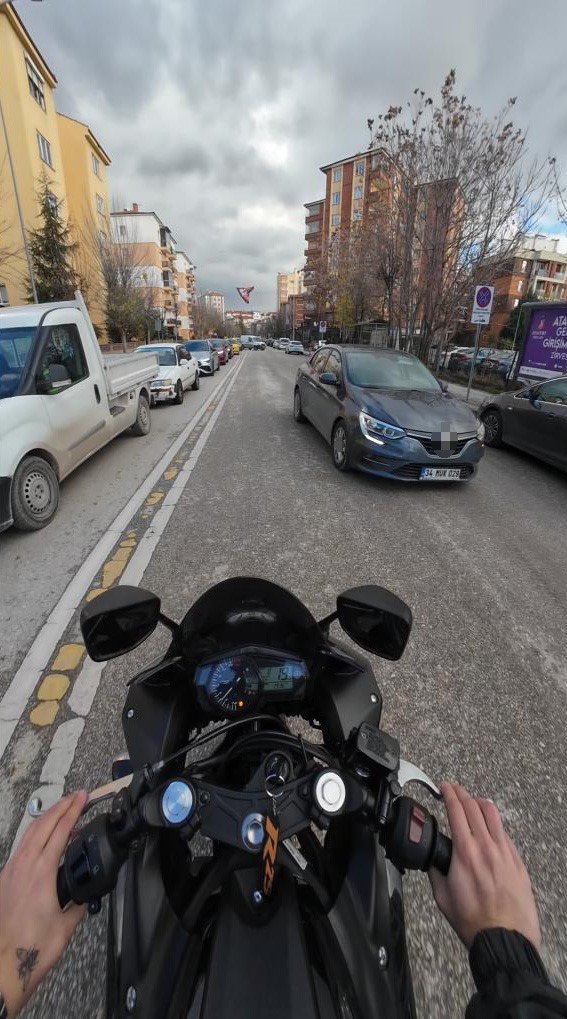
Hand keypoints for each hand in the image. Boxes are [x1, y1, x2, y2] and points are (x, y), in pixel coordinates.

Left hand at [0, 791, 86, 1016]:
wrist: (4, 966)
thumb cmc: (33, 948)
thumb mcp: (66, 925)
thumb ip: (77, 904)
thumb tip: (83, 896)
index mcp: (41, 872)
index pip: (60, 830)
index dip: (73, 810)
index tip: (84, 797)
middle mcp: (23, 866)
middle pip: (42, 824)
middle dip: (61, 806)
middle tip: (76, 796)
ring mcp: (10, 871)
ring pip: (28, 833)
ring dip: (47, 819)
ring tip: (62, 813)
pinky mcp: (4, 880)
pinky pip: (21, 848)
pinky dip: (35, 836)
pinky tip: (43, 841)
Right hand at [429, 782, 540, 950]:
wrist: (504, 938)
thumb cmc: (473, 922)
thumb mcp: (442, 897)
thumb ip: (434, 871)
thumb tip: (431, 859)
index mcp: (465, 853)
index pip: (456, 810)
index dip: (448, 793)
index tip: (444, 787)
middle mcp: (486, 847)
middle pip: (474, 806)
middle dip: (461, 793)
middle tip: (453, 790)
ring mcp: (505, 852)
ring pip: (493, 814)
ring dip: (479, 803)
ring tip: (471, 802)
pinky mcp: (517, 861)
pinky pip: (505, 833)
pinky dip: (493, 824)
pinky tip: (488, 828)